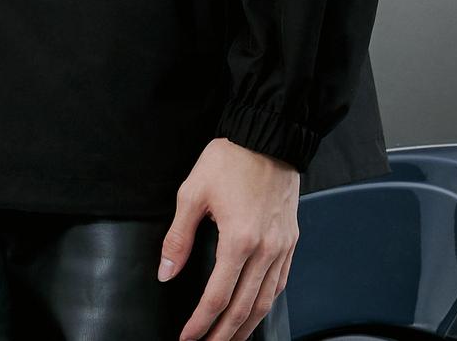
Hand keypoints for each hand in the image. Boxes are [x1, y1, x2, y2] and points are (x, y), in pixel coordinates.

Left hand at [158, 138, 299, 340]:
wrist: (268, 135)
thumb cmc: (231, 159)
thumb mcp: (193, 192)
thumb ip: (178, 237)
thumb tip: (166, 271)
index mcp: (239, 240)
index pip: (218, 297)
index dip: (201, 322)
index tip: (188, 337)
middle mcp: (265, 250)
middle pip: (244, 309)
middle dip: (223, 334)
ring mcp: (281, 247)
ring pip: (265, 302)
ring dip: (246, 327)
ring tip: (229, 338)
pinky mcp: (290, 240)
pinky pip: (280, 284)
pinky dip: (266, 304)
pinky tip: (256, 310)